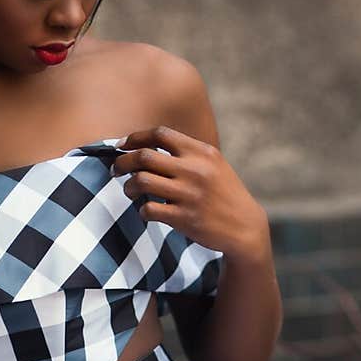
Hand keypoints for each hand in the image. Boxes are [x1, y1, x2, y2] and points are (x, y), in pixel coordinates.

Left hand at [112, 125, 270, 265]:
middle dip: (122, 162)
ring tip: (130, 191)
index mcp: (201, 152)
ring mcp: (189, 194)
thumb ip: (187, 154)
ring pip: (141, 181)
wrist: (244, 226)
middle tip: (116, 170)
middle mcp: (195, 170)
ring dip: (128, 186)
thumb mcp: (213, 165)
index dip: (136, 138)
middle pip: (144, 156)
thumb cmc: (223, 194)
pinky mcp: (185, 218)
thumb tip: (147, 147)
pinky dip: (142, 210)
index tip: (122, 146)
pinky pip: (149, 209)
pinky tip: (146, 211)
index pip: (161, 134)